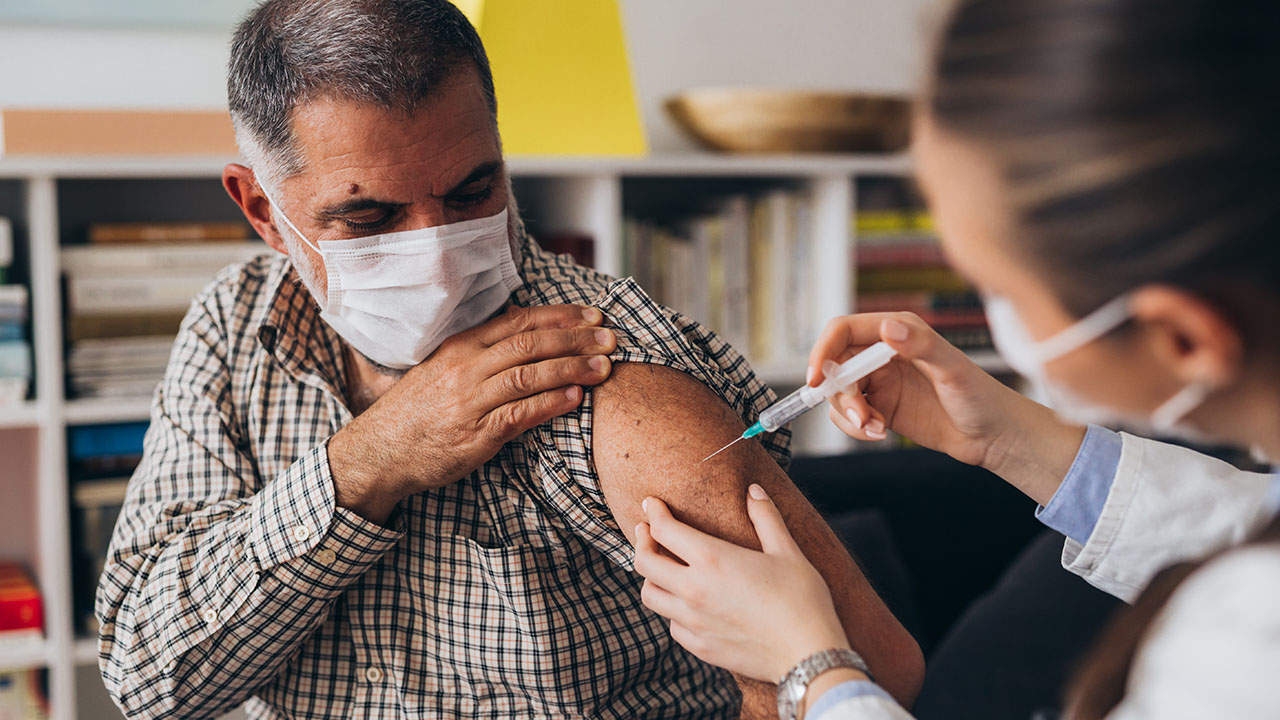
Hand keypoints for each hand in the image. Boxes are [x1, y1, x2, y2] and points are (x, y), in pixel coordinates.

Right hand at [329, 304, 615, 521]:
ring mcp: (470, 401)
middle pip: (531, 344)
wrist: (380, 452)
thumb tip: (523, 328)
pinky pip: (520, 414)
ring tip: (605, 368)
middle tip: (611, 338)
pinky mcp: (475, 435)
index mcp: (461, 346)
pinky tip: (576, 398)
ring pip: (530, 375)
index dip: (561, 316)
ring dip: (573, 369)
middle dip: (577, 339)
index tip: (593, 315)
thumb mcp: (442, 368)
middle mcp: (466, 368)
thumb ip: (481, 350)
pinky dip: (550, 403)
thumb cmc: (416, 411)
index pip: (519, 321)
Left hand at [633, 485, 849, 683]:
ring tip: (661, 567)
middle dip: (641, 541)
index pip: (664, 529)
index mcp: (712, 559)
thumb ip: (766, 517)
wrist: (808, 654)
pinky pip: (671, 624)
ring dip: (651, 577)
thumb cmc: (802, 600)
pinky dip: (672, 609)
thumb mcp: (787, 551)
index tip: (651, 504)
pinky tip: (685, 603)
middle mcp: (693, 589)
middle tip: (646, 531)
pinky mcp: (699, 647)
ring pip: (650, 596)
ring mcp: (693, 621)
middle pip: (644, 562)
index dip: (653, 512)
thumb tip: (753, 490)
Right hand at [807, 313, 1083, 503]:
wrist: (994, 436)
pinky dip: (855, 427)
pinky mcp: (880, 408)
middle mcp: (883, 353)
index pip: (843, 331)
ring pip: (838, 393)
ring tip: (875, 429)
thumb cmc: (982, 397)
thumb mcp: (953, 369)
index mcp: (897, 332)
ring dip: (847, 414)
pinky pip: (848, 415)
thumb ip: (920, 345)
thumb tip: (887, 328)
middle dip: (839, 393)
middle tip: (860, 416)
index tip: (816, 379)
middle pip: (835, 365)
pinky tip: (880, 433)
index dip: (823, 351)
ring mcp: (879, 382)